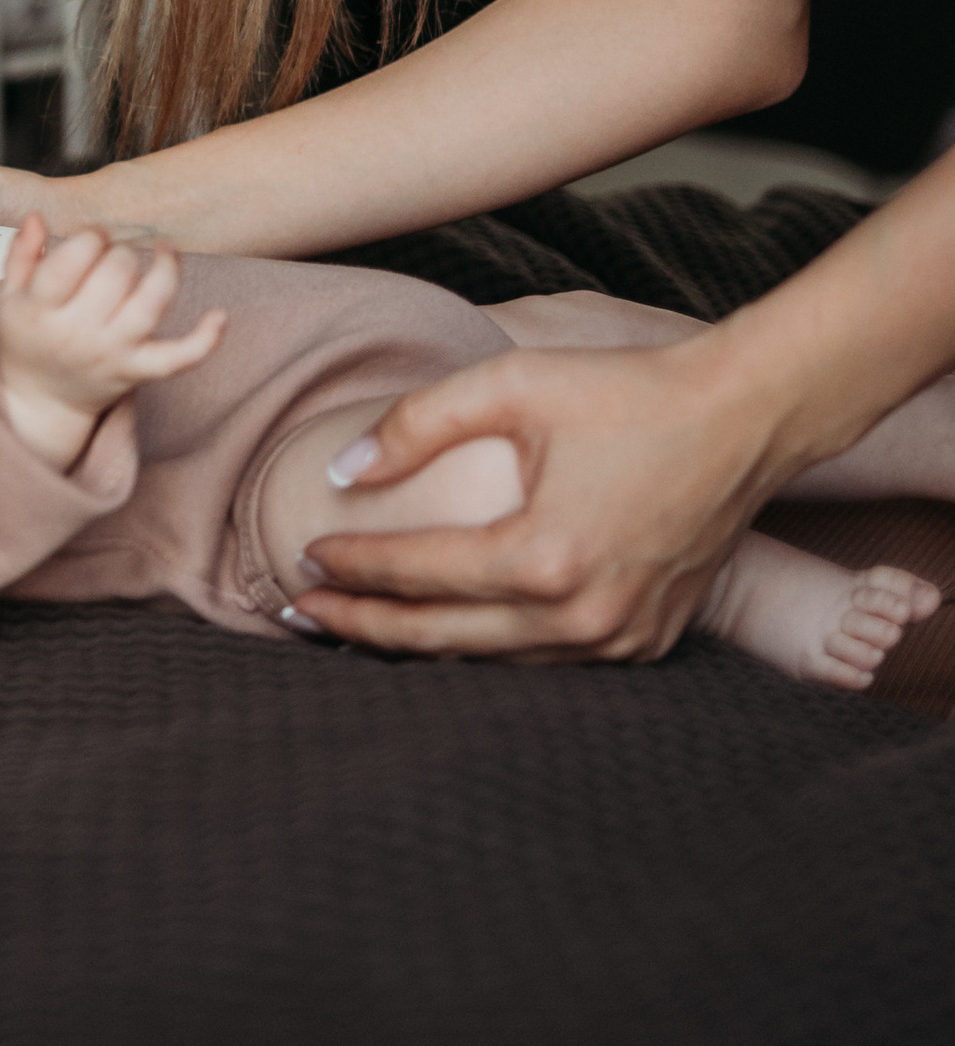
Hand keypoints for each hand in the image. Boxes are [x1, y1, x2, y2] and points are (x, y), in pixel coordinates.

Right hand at [0, 214, 224, 464]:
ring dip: (166, 270)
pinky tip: (219, 316)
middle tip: (117, 253)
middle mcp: (78, 334)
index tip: (93, 235)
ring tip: (166, 250)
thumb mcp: (12, 296)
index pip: (71, 262)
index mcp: (40, 311)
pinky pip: (180, 358)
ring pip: (151, 305)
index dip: (90, 236)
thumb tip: (37, 216)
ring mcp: (112, 354)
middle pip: (116, 276)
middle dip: (122, 251)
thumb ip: (21, 254)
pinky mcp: (139, 371)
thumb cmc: (29, 338)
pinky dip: (205, 340)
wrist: (42, 401)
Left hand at [287, 336, 771, 661]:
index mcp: (546, 557)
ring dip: (420, 645)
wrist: (744, 418)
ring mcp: (620, 639)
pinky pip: (545, 662)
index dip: (352, 566)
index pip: (419, 573)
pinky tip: (446, 628)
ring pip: (491, 661)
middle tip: (300, 611)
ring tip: (356, 627)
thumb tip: (344, 471)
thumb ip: (417, 424)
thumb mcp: (513, 384)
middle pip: (441, 636)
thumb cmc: (629, 392)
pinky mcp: (645, 641)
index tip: (304, 555)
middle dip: (362, 625)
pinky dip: (487, 647)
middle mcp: (583, 616)